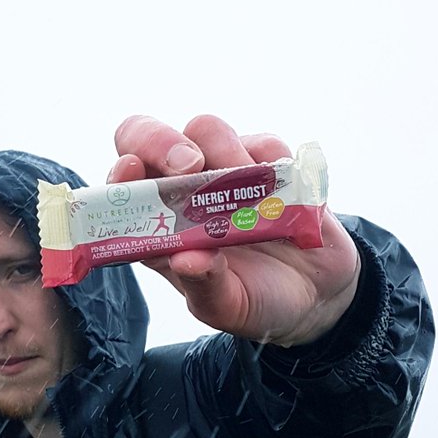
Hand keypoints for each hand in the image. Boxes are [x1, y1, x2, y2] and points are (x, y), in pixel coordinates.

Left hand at [110, 114, 359, 346]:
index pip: (124, 187)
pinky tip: (284, 199)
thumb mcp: (228, 308)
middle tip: (190, 164)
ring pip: (205, 129)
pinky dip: (273, 164)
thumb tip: (187, 259)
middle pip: (150, 139)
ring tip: (251, 192)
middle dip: (161, 141)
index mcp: (160, 226)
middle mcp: (184, 191)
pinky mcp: (268, 163)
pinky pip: (264, 144)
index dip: (121, 175)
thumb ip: (205, 285)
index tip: (131, 172)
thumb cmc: (256, 302)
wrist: (316, 298)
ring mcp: (225, 172)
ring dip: (224, 151)